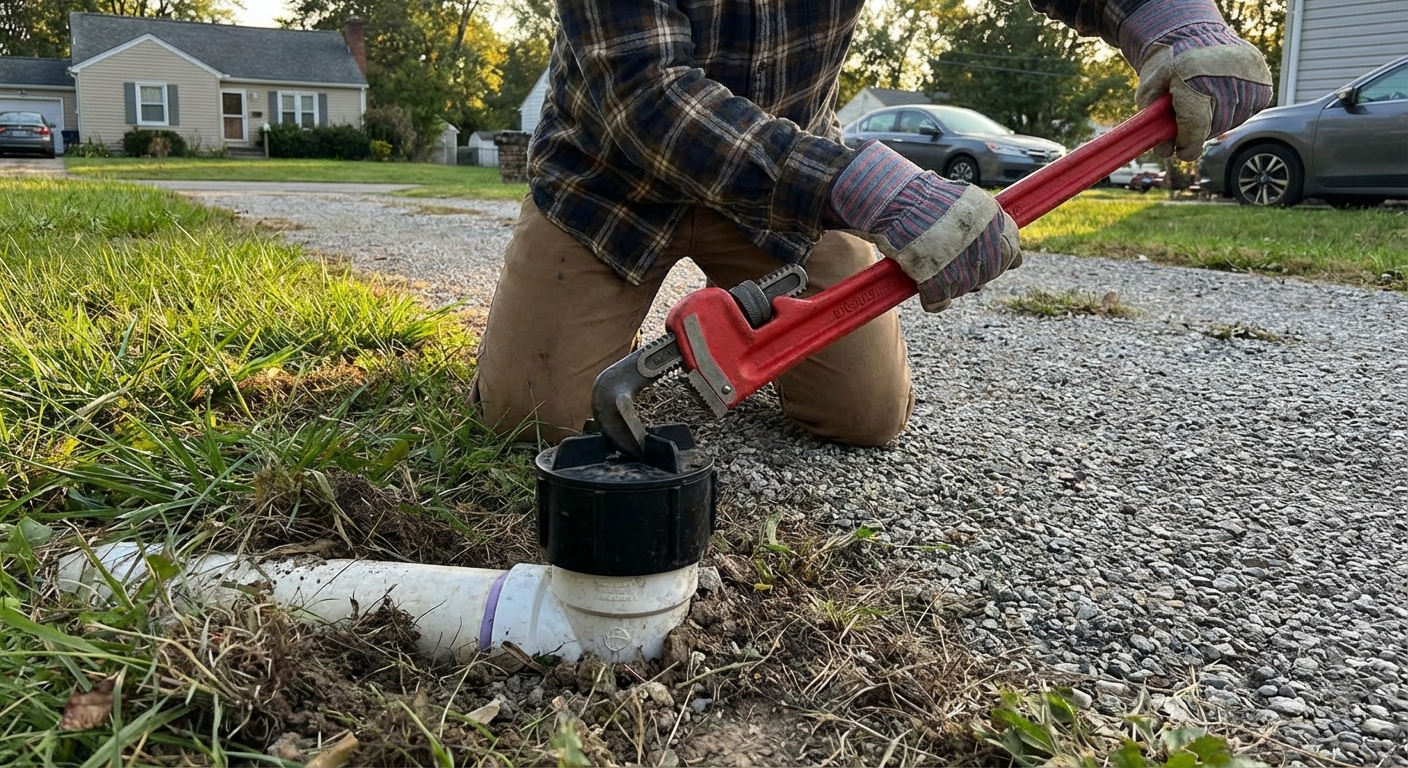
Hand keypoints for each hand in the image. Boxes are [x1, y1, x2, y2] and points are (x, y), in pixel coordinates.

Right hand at [829, 141, 1019, 311]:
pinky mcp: (937, 282)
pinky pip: (939, 301)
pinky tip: (924, 288)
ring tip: (932, 267)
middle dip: (973, 272)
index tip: (985, 260)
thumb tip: (1016, 259)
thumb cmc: (926, 198)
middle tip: (950, 262)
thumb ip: (991, 225)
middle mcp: (983, 244)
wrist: (895, 201)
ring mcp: (962, 265)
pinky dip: (932, 299)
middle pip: (988, 274)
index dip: (998, 260)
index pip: (1012, 254)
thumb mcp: (968, 200)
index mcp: (994, 222)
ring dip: (951, 284)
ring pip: (965, 288)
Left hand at [1124, 4, 1272, 160]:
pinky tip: (1220, 96)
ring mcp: (1250, 78)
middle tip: (1188, 118)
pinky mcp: (1264, 82)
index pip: (1196, 125)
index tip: (1181, 151)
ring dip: (1217, 121)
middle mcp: (1227, 77)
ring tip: (1204, 101)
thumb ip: (1153, 123)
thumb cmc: (1168, 67)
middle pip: (1215, 127)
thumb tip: (1167, 152)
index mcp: (1193, 78)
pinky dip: (1232, 111)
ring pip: (1233, 121)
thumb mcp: (1149, 91)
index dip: (1188, 145)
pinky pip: (1248, 111)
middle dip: (1198, 131)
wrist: (1194, 35)